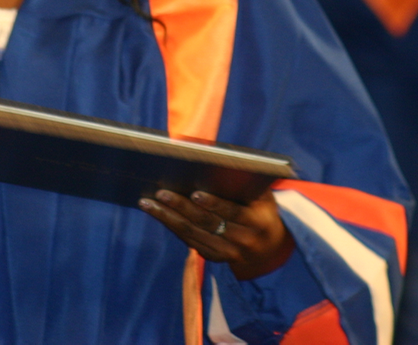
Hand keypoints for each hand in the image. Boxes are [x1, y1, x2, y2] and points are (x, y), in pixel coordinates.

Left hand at [140, 188, 295, 280]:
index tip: (194, 193)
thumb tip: (215, 158)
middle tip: (160, 193)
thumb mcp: (263, 195)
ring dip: (168, 218)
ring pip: (192, 235)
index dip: (214, 204)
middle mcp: (242, 241)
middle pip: (207, 224)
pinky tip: (157, 213)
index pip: (233, 213)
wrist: (270, 248)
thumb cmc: (261, 209)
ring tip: (147, 203)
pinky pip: (189, 242)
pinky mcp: (214, 258)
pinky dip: (172, 227)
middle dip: (181, 207)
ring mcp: (227, 254)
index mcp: (257, 222)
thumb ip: (245, 181)